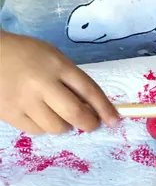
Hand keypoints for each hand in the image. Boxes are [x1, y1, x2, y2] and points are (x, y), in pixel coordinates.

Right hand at [0, 31, 118, 133]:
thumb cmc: (27, 54)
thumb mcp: (55, 58)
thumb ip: (71, 78)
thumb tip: (91, 105)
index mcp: (58, 66)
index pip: (89, 90)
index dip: (104, 108)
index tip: (114, 120)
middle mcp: (42, 84)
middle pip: (74, 113)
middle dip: (89, 123)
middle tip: (92, 125)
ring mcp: (24, 101)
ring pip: (55, 126)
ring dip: (66, 126)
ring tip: (63, 117)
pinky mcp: (9, 113)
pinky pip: (35, 130)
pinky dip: (45, 128)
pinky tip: (44, 117)